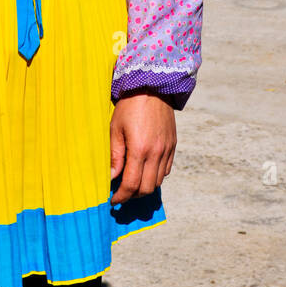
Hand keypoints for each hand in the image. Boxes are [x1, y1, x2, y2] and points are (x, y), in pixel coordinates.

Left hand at [109, 90, 175, 205]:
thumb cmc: (129, 106)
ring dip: (144, 187)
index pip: (131, 184)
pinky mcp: (173, 145)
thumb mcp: (115, 128)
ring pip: (158, 181)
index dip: (121, 196)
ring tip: (132, 183)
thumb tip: (112, 177)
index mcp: (140, 149)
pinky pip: (166, 169)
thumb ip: (114, 154)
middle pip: (146, 188)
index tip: (113, 200)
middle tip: (121, 194)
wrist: (152, 86)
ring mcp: (167, 150)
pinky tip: (145, 170)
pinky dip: (155, 176)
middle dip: (132, 196)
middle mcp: (156, 153)